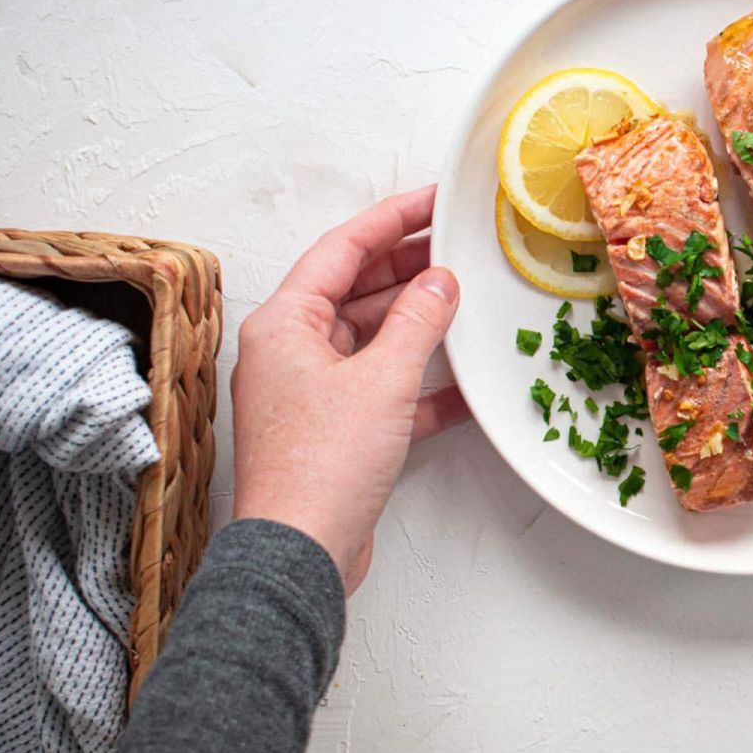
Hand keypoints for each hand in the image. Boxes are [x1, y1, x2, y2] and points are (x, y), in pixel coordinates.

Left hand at [231, 185, 469, 593]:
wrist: (301, 553)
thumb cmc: (321, 467)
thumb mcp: (382, 381)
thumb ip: (418, 322)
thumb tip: (440, 282)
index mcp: (285, 324)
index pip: (342, 249)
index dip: (392, 218)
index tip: (433, 199)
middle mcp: (292, 351)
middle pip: (356, 290)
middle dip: (409, 269)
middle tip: (459, 246)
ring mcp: (312, 392)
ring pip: (373, 338)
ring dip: (419, 324)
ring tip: (467, 302)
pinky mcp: (336, 431)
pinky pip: (385, 390)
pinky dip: (422, 384)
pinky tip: (465, 383)